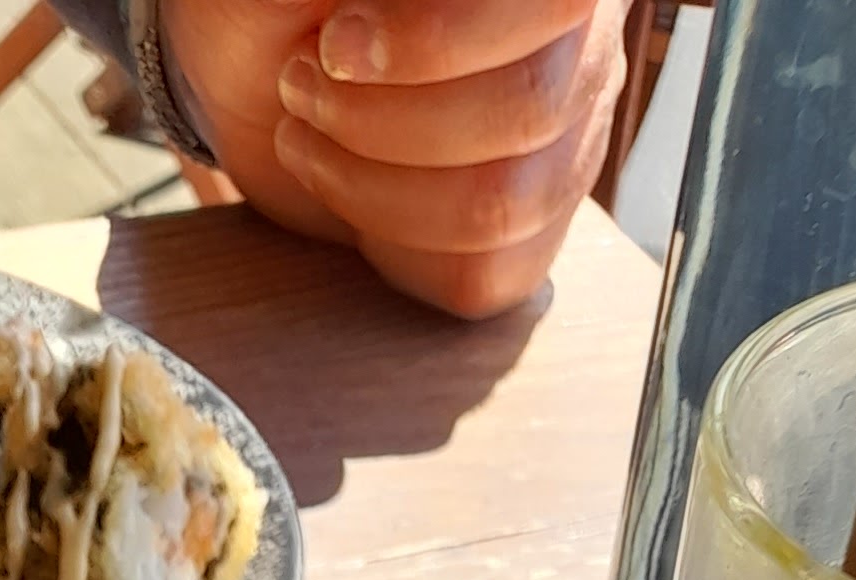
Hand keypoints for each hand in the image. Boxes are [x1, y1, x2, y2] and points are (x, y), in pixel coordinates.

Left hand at [158, 0, 619, 317]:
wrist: (270, 63)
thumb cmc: (286, 3)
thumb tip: (364, 12)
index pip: (554, 5)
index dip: (440, 40)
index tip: (337, 47)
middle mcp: (585, 46)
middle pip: (528, 110)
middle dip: (383, 118)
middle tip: (300, 88)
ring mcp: (568, 144)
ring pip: (503, 205)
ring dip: (373, 188)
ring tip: (305, 137)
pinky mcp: (531, 232)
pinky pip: (485, 276)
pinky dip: (396, 252)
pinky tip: (352, 198)